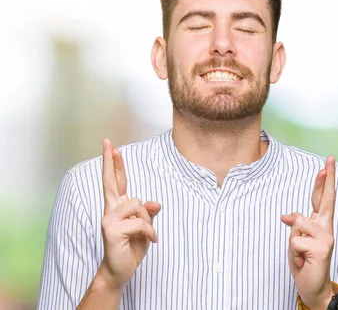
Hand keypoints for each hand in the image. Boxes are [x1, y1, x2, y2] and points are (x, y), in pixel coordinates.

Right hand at [98, 138, 160, 289]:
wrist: (121, 270)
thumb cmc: (132, 247)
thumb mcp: (146, 228)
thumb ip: (148, 214)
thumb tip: (154, 203)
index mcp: (118, 207)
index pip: (116, 182)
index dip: (113, 164)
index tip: (110, 146)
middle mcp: (110, 210)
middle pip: (111, 182)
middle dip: (110, 161)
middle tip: (108, 142)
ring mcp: (108, 219)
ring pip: (138, 206)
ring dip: (148, 222)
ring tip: (145, 235)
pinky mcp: (111, 230)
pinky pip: (140, 223)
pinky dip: (150, 232)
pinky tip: (150, 241)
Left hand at [281, 156, 336, 309]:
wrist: (313, 287)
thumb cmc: (305, 262)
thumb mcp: (296, 240)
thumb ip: (296, 224)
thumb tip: (287, 215)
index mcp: (321, 223)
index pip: (322, 197)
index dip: (325, 179)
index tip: (328, 161)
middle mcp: (327, 227)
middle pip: (326, 199)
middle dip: (327, 178)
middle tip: (330, 159)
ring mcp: (327, 237)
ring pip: (298, 223)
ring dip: (293, 241)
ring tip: (301, 254)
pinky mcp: (322, 248)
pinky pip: (295, 241)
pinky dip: (294, 252)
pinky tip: (304, 260)